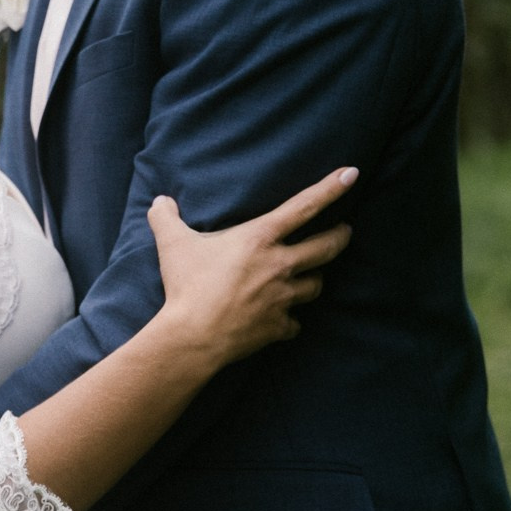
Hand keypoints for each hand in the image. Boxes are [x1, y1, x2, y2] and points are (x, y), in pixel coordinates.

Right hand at [147, 165, 357, 366]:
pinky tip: (283, 320)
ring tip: (311, 276)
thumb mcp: (172, 244)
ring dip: (314, 279)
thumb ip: (166, 217)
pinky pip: (294, 323)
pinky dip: (289, 320)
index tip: (351, 173)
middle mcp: (280, 265)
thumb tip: (160, 200)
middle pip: (326, 247)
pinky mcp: (278, 326)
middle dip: (340, 236)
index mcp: (260, 238)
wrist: (194, 337)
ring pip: (315, 285)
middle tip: (345, 231)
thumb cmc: (187, 286)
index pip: (304, 206)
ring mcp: (283, 298)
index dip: (330, 187)